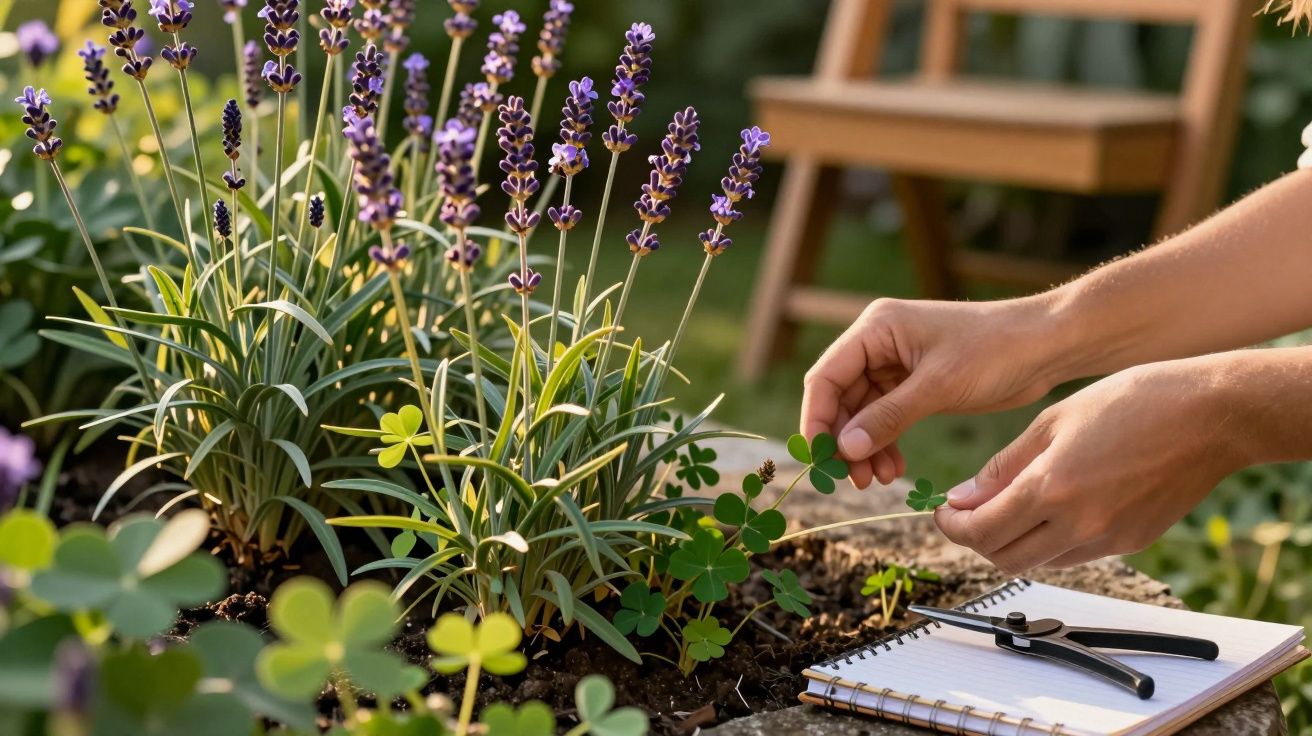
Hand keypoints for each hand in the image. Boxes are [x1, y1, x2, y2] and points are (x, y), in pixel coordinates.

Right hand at [801, 296, 1066, 488]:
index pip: (826, 377)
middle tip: (853, 479)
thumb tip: (844, 449)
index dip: (817, 420)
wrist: (1047, 346)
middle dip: (844, 441)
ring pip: (862, 413)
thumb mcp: (938, 387)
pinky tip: (894, 469)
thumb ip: (887, 417)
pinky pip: (886, 417)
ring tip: (878, 480)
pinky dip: (886, 443)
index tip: (819, 460)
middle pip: (840, 398)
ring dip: (865, 448)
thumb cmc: (995, 352)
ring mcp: (896, 363)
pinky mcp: (915, 383)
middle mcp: (879, 343)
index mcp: (876, 328)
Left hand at [935, 357, 1246, 573]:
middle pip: (1004, 558)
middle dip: (977, 539)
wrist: (1211, 415)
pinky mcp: (1132, 542)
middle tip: (968, 513)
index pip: (980, 531)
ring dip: (1014, 542)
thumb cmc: (1134, 401)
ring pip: (1040, 562)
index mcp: (1051, 488)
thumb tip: (963, 498)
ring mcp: (1108, 538)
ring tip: (1009, 505)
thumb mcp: (1053, 421)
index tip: (943, 512)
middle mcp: (1078, 524)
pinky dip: (1052, 540)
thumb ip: (1003, 466)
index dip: (952, 526)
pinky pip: (1075, 555)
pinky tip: (1053, 508)